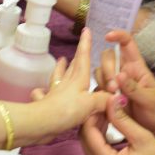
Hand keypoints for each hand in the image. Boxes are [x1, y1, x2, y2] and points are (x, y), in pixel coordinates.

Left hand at [27, 28, 110, 144]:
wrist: (40, 123)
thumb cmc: (67, 110)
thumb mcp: (91, 104)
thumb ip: (104, 99)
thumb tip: (115, 97)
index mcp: (78, 80)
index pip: (83, 58)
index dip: (85, 44)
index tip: (86, 30)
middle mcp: (66, 84)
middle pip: (72, 67)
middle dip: (76, 57)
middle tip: (78, 49)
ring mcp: (54, 93)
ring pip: (58, 77)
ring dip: (60, 69)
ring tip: (61, 61)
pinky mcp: (46, 105)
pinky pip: (43, 95)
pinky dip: (41, 92)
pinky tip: (38, 91)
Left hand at [80, 95, 154, 154]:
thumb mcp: (142, 137)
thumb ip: (123, 120)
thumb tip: (111, 100)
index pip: (88, 131)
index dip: (93, 112)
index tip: (102, 99)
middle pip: (84, 137)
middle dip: (92, 117)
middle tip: (104, 102)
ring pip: (88, 141)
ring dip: (95, 124)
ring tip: (108, 109)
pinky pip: (94, 148)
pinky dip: (99, 133)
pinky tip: (109, 122)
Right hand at [96, 30, 154, 136]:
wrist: (151, 130)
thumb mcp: (150, 100)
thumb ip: (135, 89)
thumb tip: (119, 75)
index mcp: (136, 67)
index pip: (127, 43)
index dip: (118, 35)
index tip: (108, 36)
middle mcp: (122, 71)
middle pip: (108, 57)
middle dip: (108, 69)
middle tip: (114, 88)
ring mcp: (112, 83)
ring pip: (99, 72)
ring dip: (103, 83)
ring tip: (112, 98)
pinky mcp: (104, 96)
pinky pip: (95, 89)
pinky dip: (97, 95)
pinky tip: (104, 105)